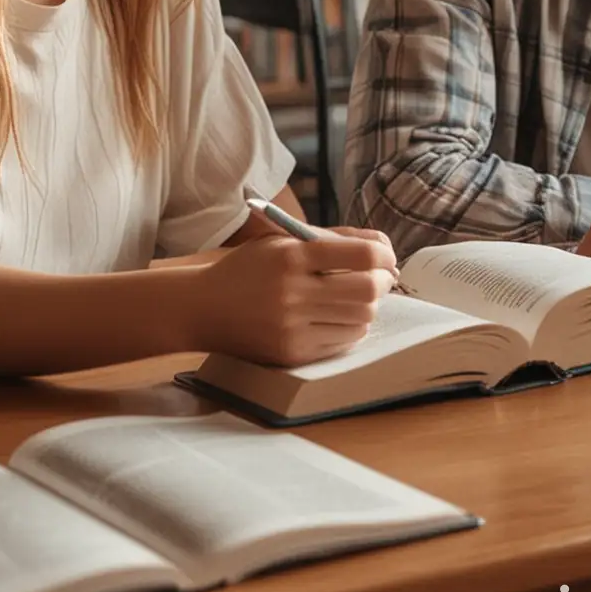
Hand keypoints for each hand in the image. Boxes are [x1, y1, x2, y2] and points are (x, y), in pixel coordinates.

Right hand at [192, 228, 397, 366]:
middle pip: (367, 289)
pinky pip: (344, 341)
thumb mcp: (283, 241)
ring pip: (361, 318)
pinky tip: (340, 317)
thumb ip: (331, 239)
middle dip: (384, 281)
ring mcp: (292, 326)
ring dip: (369, 306)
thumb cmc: (250, 268)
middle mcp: (293, 292)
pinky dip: (352, 327)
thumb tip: (383, 246)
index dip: (384, 254)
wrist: (204, 308)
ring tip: (358, 297)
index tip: (387, 256)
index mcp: (292, 256)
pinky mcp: (292, 352)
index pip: (360, 253)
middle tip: (382, 278)